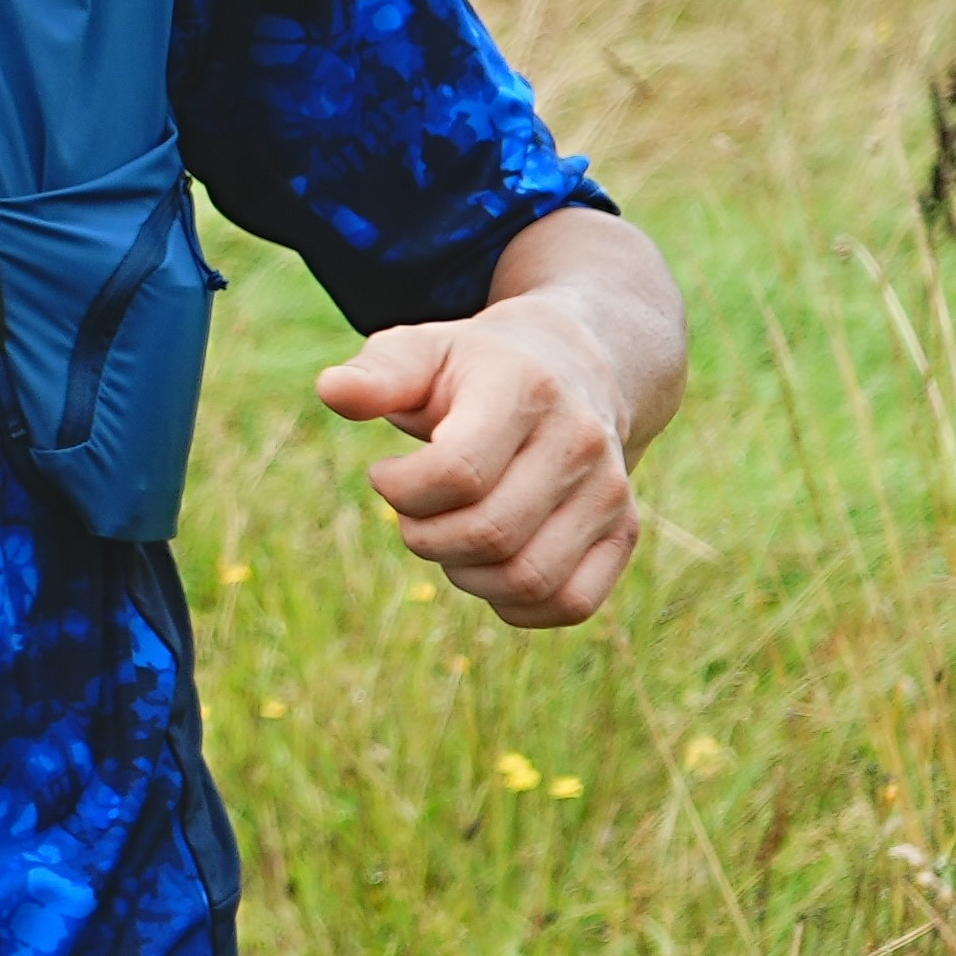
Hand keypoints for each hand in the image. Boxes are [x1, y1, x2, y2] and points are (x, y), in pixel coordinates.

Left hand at [317, 296, 647, 628]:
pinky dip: (515, 606)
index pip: (458, 473)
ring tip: (449, 535)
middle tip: (413, 513)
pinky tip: (488, 566)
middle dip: (425, 537)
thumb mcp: (421, 349)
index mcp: (525, 390)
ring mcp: (610, 491)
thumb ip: (375, 374)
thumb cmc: (474, 367)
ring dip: (465, 574)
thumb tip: (331, 391)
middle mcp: (580, 441)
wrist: (574, 366)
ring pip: (528, 579)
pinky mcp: (623, 531)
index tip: (385, 473)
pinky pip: (570, 603)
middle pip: (489, 534)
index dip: (401, 490)